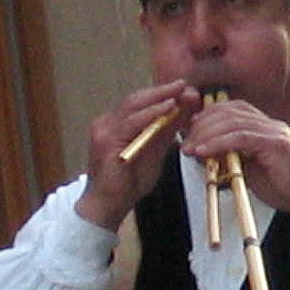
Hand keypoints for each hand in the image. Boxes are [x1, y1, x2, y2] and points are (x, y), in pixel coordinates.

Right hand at [77, 80, 199, 230]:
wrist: (108, 205)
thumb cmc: (129, 182)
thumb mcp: (154, 152)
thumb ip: (166, 132)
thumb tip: (185, 111)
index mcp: (116, 124)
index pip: (140, 103)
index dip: (162, 94)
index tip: (185, 89)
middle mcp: (107, 123)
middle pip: (136, 99)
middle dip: (163, 90)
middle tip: (185, 84)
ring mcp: (104, 130)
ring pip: (133, 105)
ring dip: (159, 97)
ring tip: (180, 91)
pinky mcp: (106, 141)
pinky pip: (132, 122)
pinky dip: (152, 113)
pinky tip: (168, 107)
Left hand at [181, 98, 289, 220]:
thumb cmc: (286, 188)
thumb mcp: (253, 171)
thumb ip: (234, 158)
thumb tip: (207, 155)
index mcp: (267, 127)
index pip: (233, 109)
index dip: (209, 115)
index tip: (190, 130)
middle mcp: (271, 124)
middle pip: (229, 110)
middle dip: (202, 124)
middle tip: (185, 141)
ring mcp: (275, 131)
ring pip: (232, 121)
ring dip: (206, 134)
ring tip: (190, 148)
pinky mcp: (276, 143)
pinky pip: (240, 137)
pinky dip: (218, 143)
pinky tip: (203, 152)